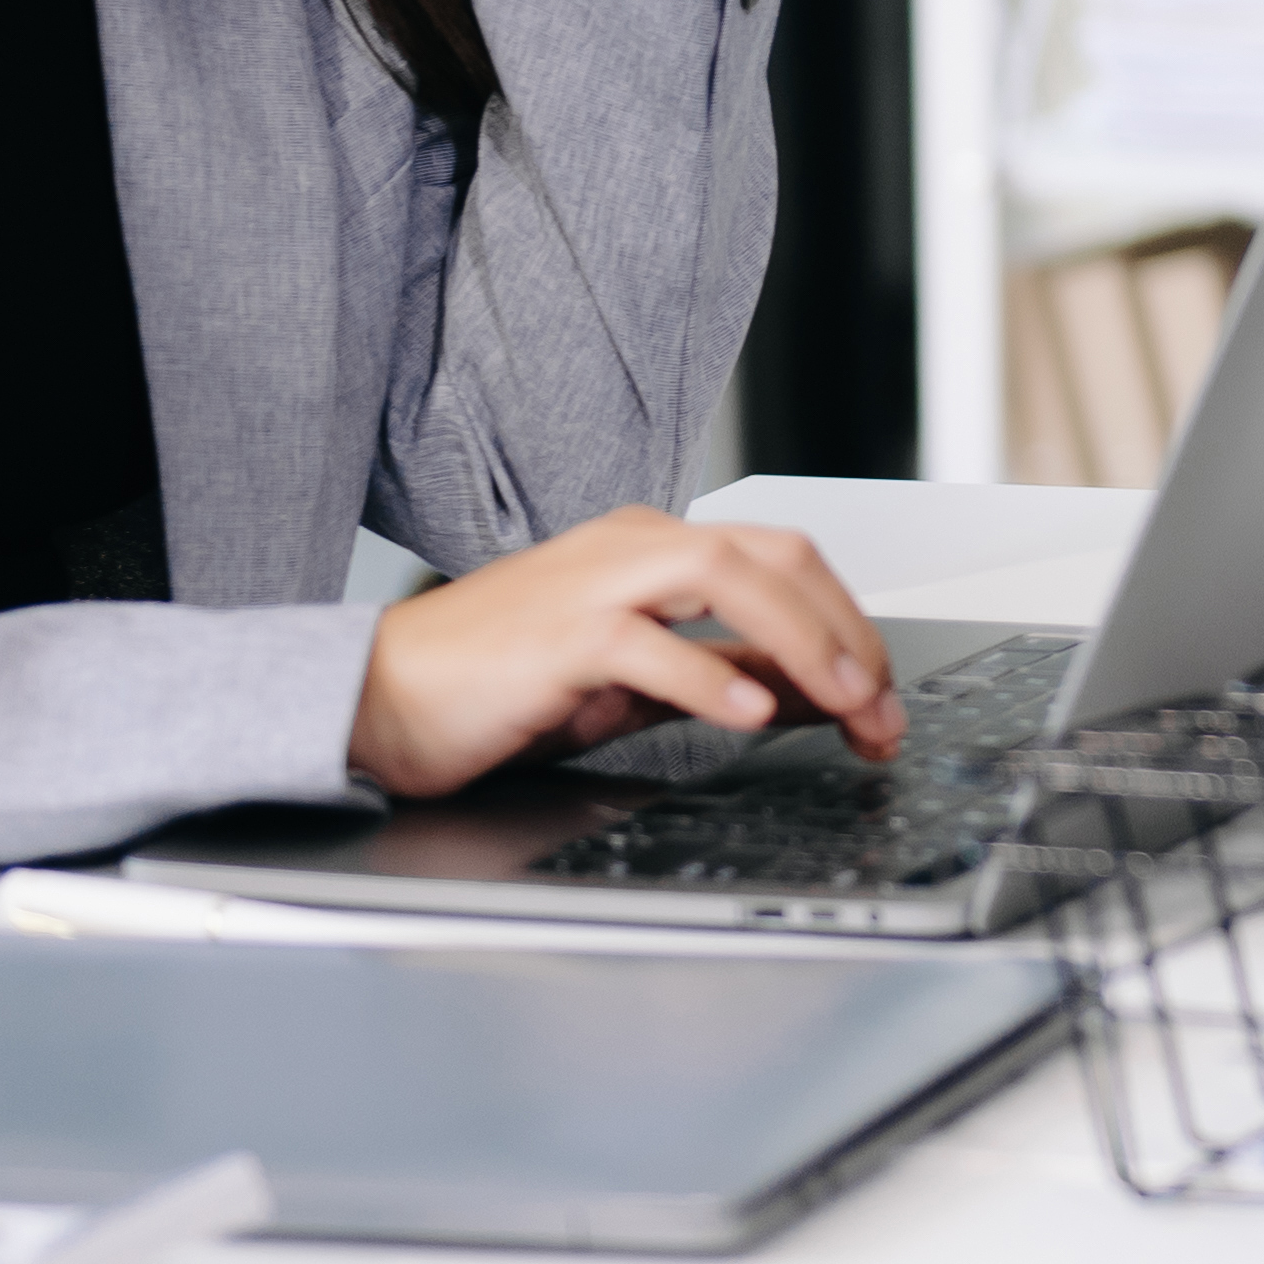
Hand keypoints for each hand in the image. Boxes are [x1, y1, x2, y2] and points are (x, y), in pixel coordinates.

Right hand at [348, 507, 892, 794]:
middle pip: (776, 558)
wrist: (382, 697)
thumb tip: (812, 690)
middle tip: (881, 706)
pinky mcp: (557, 635)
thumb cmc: (500, 686)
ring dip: (802, 640)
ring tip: (844, 699)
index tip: (881, 697)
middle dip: (846, 631)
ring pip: (727, 577)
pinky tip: (750, 715)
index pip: (785, 562)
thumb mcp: (637, 681)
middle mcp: (632, 548)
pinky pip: (648, 644)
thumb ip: (723, 672)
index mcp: (654, 549)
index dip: (849, 625)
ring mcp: (594, 584)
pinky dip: (708, 678)